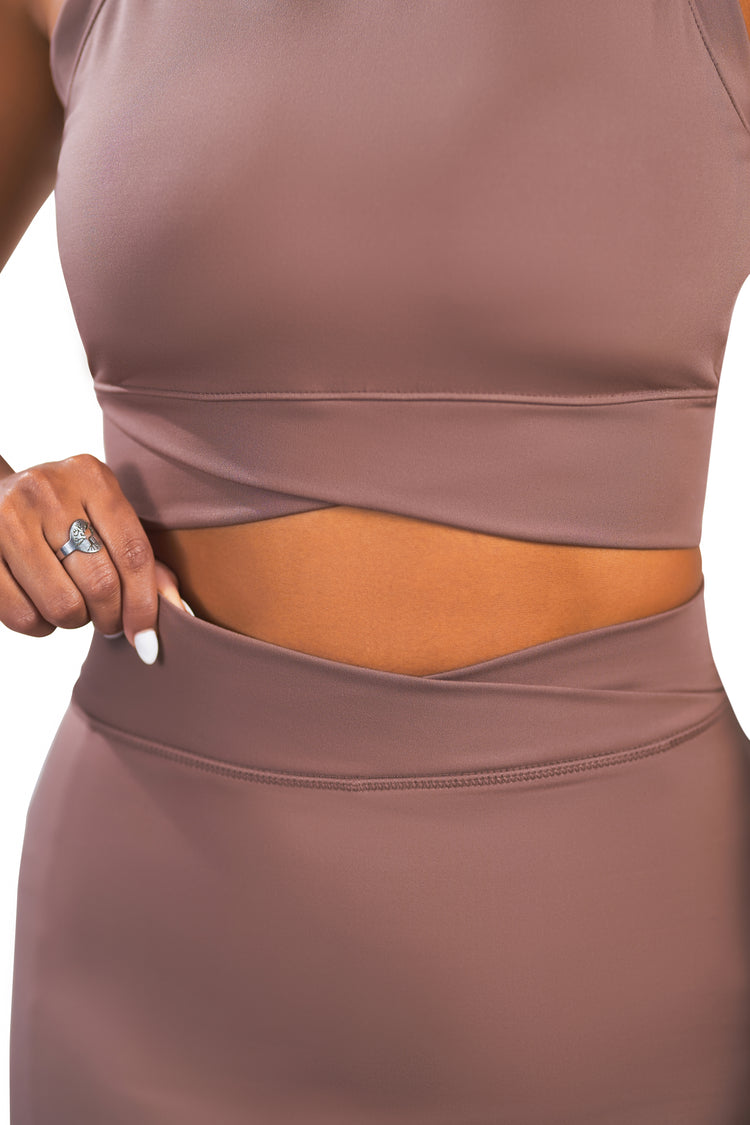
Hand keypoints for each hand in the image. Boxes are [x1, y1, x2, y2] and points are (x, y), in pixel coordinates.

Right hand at [0, 453, 192, 663]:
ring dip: (75, 622)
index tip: (147, 639)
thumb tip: (180, 613)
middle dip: (111, 618)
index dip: (145, 605)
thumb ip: (147, 565)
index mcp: (91, 477)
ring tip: (74, 607)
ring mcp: (6, 518)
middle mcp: (48, 490)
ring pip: (62, 605)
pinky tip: (41, 606)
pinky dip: (40, 626)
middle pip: (101, 583)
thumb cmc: (66, 516)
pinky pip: (21, 615)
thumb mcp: (108, 522)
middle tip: (108, 621)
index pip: (133, 553)